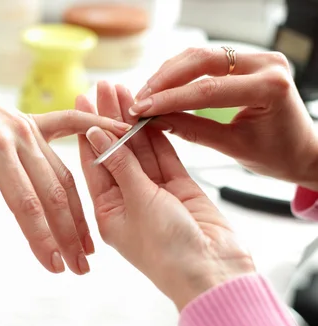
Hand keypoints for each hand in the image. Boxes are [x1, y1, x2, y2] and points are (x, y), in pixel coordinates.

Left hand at [0, 53, 130, 274]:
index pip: (25, 204)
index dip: (42, 237)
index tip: (54, 266)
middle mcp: (21, 139)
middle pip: (53, 194)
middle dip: (67, 235)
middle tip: (79, 269)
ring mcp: (31, 128)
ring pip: (64, 175)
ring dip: (78, 211)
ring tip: (89, 245)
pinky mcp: (34, 121)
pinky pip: (71, 127)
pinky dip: (97, 130)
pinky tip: (121, 137)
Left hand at [78, 82, 254, 309]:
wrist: (212, 272)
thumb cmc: (167, 249)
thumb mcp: (137, 202)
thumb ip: (121, 165)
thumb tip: (97, 134)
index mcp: (107, 211)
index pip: (93, 164)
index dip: (88, 132)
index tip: (81, 102)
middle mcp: (128, 201)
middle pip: (116, 152)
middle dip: (110, 118)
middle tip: (104, 86)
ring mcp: (154, 194)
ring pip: (140, 151)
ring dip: (133, 122)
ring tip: (125, 90)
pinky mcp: (179, 188)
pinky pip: (164, 156)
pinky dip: (157, 135)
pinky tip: (148, 112)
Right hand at [130, 47, 317, 189]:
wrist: (301, 149)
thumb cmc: (277, 153)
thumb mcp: (232, 147)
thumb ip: (192, 130)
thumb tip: (157, 120)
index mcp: (269, 88)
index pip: (207, 90)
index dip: (169, 99)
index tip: (142, 109)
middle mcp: (266, 64)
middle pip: (201, 61)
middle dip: (164, 80)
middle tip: (140, 99)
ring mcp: (257, 58)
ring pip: (200, 55)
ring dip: (169, 73)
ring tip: (146, 94)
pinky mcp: (246, 60)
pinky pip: (207, 59)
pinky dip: (181, 72)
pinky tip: (163, 86)